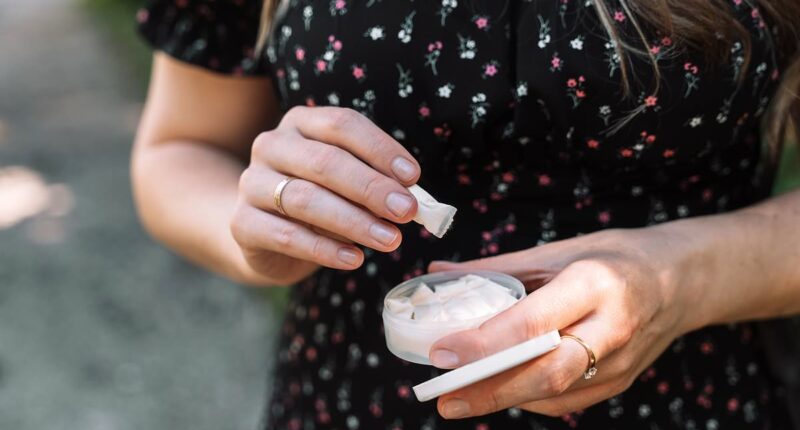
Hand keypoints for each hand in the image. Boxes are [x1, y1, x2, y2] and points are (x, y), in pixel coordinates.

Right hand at [230, 106, 419, 283]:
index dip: (380, 149)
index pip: (342, 124)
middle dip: (372, 188)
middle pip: (325, 161)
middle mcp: (271, 145)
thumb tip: (413, 201)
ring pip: (306, 199)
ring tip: (390, 240)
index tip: (413, 177)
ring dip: (354, 221)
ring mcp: (252, 183)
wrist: (262, 233)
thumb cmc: (317, 199)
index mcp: (301, 123)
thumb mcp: (346, 185)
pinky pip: (287, 236)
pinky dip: (324, 249)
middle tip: (406, 212)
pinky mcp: (242, 224)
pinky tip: (355, 259)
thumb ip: (375, 185)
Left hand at [426, 227, 704, 418]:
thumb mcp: (558, 251)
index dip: (483, 343)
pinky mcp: (623, 382)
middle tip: (444, 396)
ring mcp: (623, 361)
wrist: (681, 280)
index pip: (533, 323)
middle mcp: (613, 327)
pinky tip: (499, 390)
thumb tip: (440, 271)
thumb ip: (499, 269)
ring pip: (556, 394)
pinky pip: (569, 401)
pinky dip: (528, 398)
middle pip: (546, 373)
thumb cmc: (614, 257)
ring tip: (460, 396)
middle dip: (489, 390)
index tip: (441, 353)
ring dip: (503, 398)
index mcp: (595, 283)